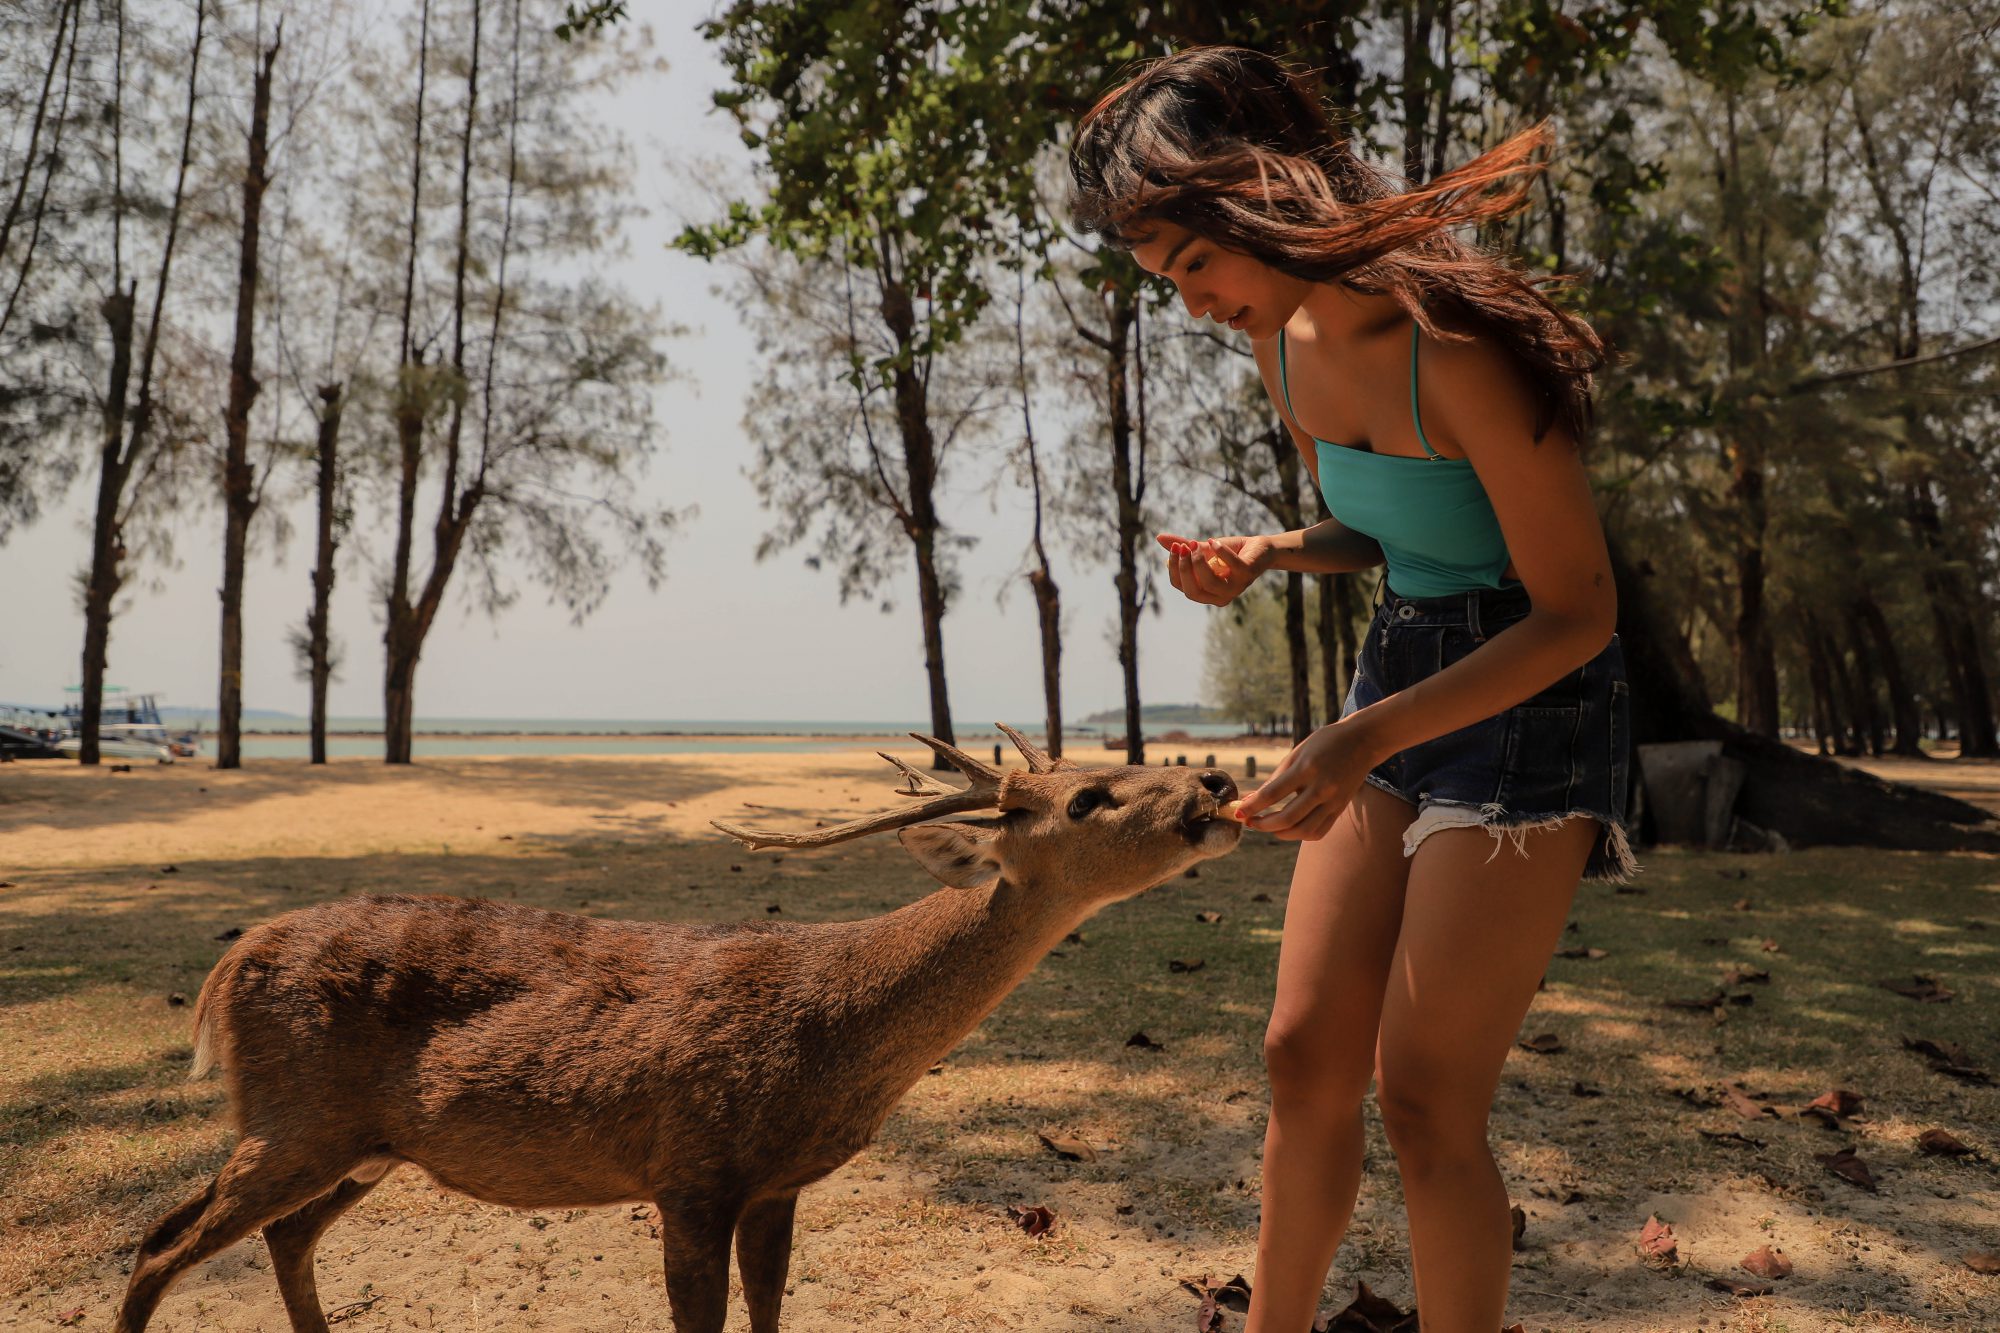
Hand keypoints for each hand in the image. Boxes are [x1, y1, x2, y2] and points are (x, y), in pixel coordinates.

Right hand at [1157, 532, 1270, 606]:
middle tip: (1182, 548)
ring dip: (1199, 563)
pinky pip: (1232, 565)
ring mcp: (1235, 587)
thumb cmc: (1231, 552)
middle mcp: (1220, 596)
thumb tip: (1159, 537)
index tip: (1174, 549)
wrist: (1261, 549)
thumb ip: (1183, 546)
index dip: (1175, 569)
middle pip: (1192, 591)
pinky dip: (1220, 552)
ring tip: (1196, 544)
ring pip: (1210, 583)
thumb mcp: (1203, 549)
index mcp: (1206, 593)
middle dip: (1184, 569)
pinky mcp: (1248, 574)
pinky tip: (1213, 541)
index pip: (1182, 587)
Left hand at [1233, 719, 1384, 841]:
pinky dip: (1300, 834)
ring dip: (1280, 833)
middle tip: (1250, 821)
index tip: (1238, 812)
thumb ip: (1276, 778)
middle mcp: (1321, 787)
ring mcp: (1333, 801)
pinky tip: (1289, 828)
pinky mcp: (1340, 809)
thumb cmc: (1325, 743)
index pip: (1273, 794)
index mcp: (1307, 768)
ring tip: (1267, 826)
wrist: (1363, 741)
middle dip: (1263, 824)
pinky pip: (1319, 831)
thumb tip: (1251, 798)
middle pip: (1287, 818)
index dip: (1252, 806)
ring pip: (1303, 830)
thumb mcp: (1297, 753)